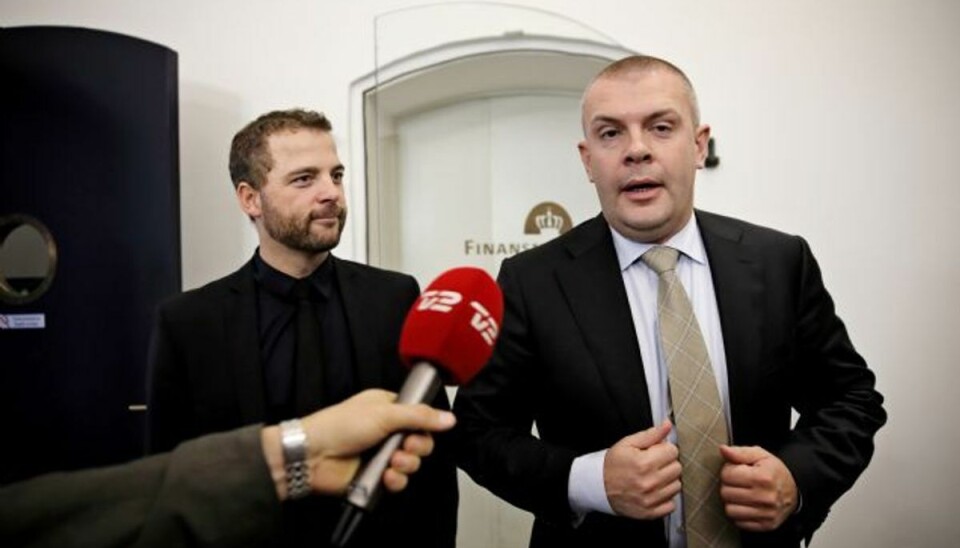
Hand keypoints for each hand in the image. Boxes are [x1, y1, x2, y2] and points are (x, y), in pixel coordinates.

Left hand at [263, 389, 455, 498]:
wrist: (312, 455)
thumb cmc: (340, 425)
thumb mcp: (384, 413)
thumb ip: (420, 416)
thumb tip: (450, 418)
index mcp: (388, 408)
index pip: (420, 417)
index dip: (425, 426)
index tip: (420, 429)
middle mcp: (387, 430)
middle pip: (421, 442)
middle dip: (417, 448)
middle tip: (405, 447)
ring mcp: (381, 453)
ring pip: (412, 463)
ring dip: (407, 465)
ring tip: (392, 463)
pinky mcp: (376, 475)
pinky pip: (399, 481)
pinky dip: (396, 480)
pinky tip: (386, 476)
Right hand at [603, 420, 681, 519]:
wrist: (597, 486)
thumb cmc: (612, 464)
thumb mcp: (628, 443)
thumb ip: (650, 434)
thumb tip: (667, 425)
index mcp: (644, 463)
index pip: (673, 451)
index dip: (664, 449)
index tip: (656, 452)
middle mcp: (649, 482)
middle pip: (677, 468)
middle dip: (667, 463)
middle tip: (654, 464)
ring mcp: (650, 499)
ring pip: (676, 486)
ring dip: (668, 480)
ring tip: (653, 477)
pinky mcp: (650, 512)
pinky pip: (671, 504)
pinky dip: (665, 498)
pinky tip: (654, 491)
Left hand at [719, 445, 797, 530]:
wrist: (793, 491)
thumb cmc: (773, 472)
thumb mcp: (760, 456)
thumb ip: (740, 452)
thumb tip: (723, 449)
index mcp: (763, 477)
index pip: (727, 475)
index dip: (728, 471)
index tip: (737, 471)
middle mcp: (766, 497)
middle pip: (726, 493)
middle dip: (728, 486)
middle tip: (739, 483)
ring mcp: (766, 513)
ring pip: (730, 510)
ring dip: (732, 502)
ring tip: (741, 495)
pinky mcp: (765, 525)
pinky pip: (738, 522)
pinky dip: (739, 514)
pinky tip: (746, 505)